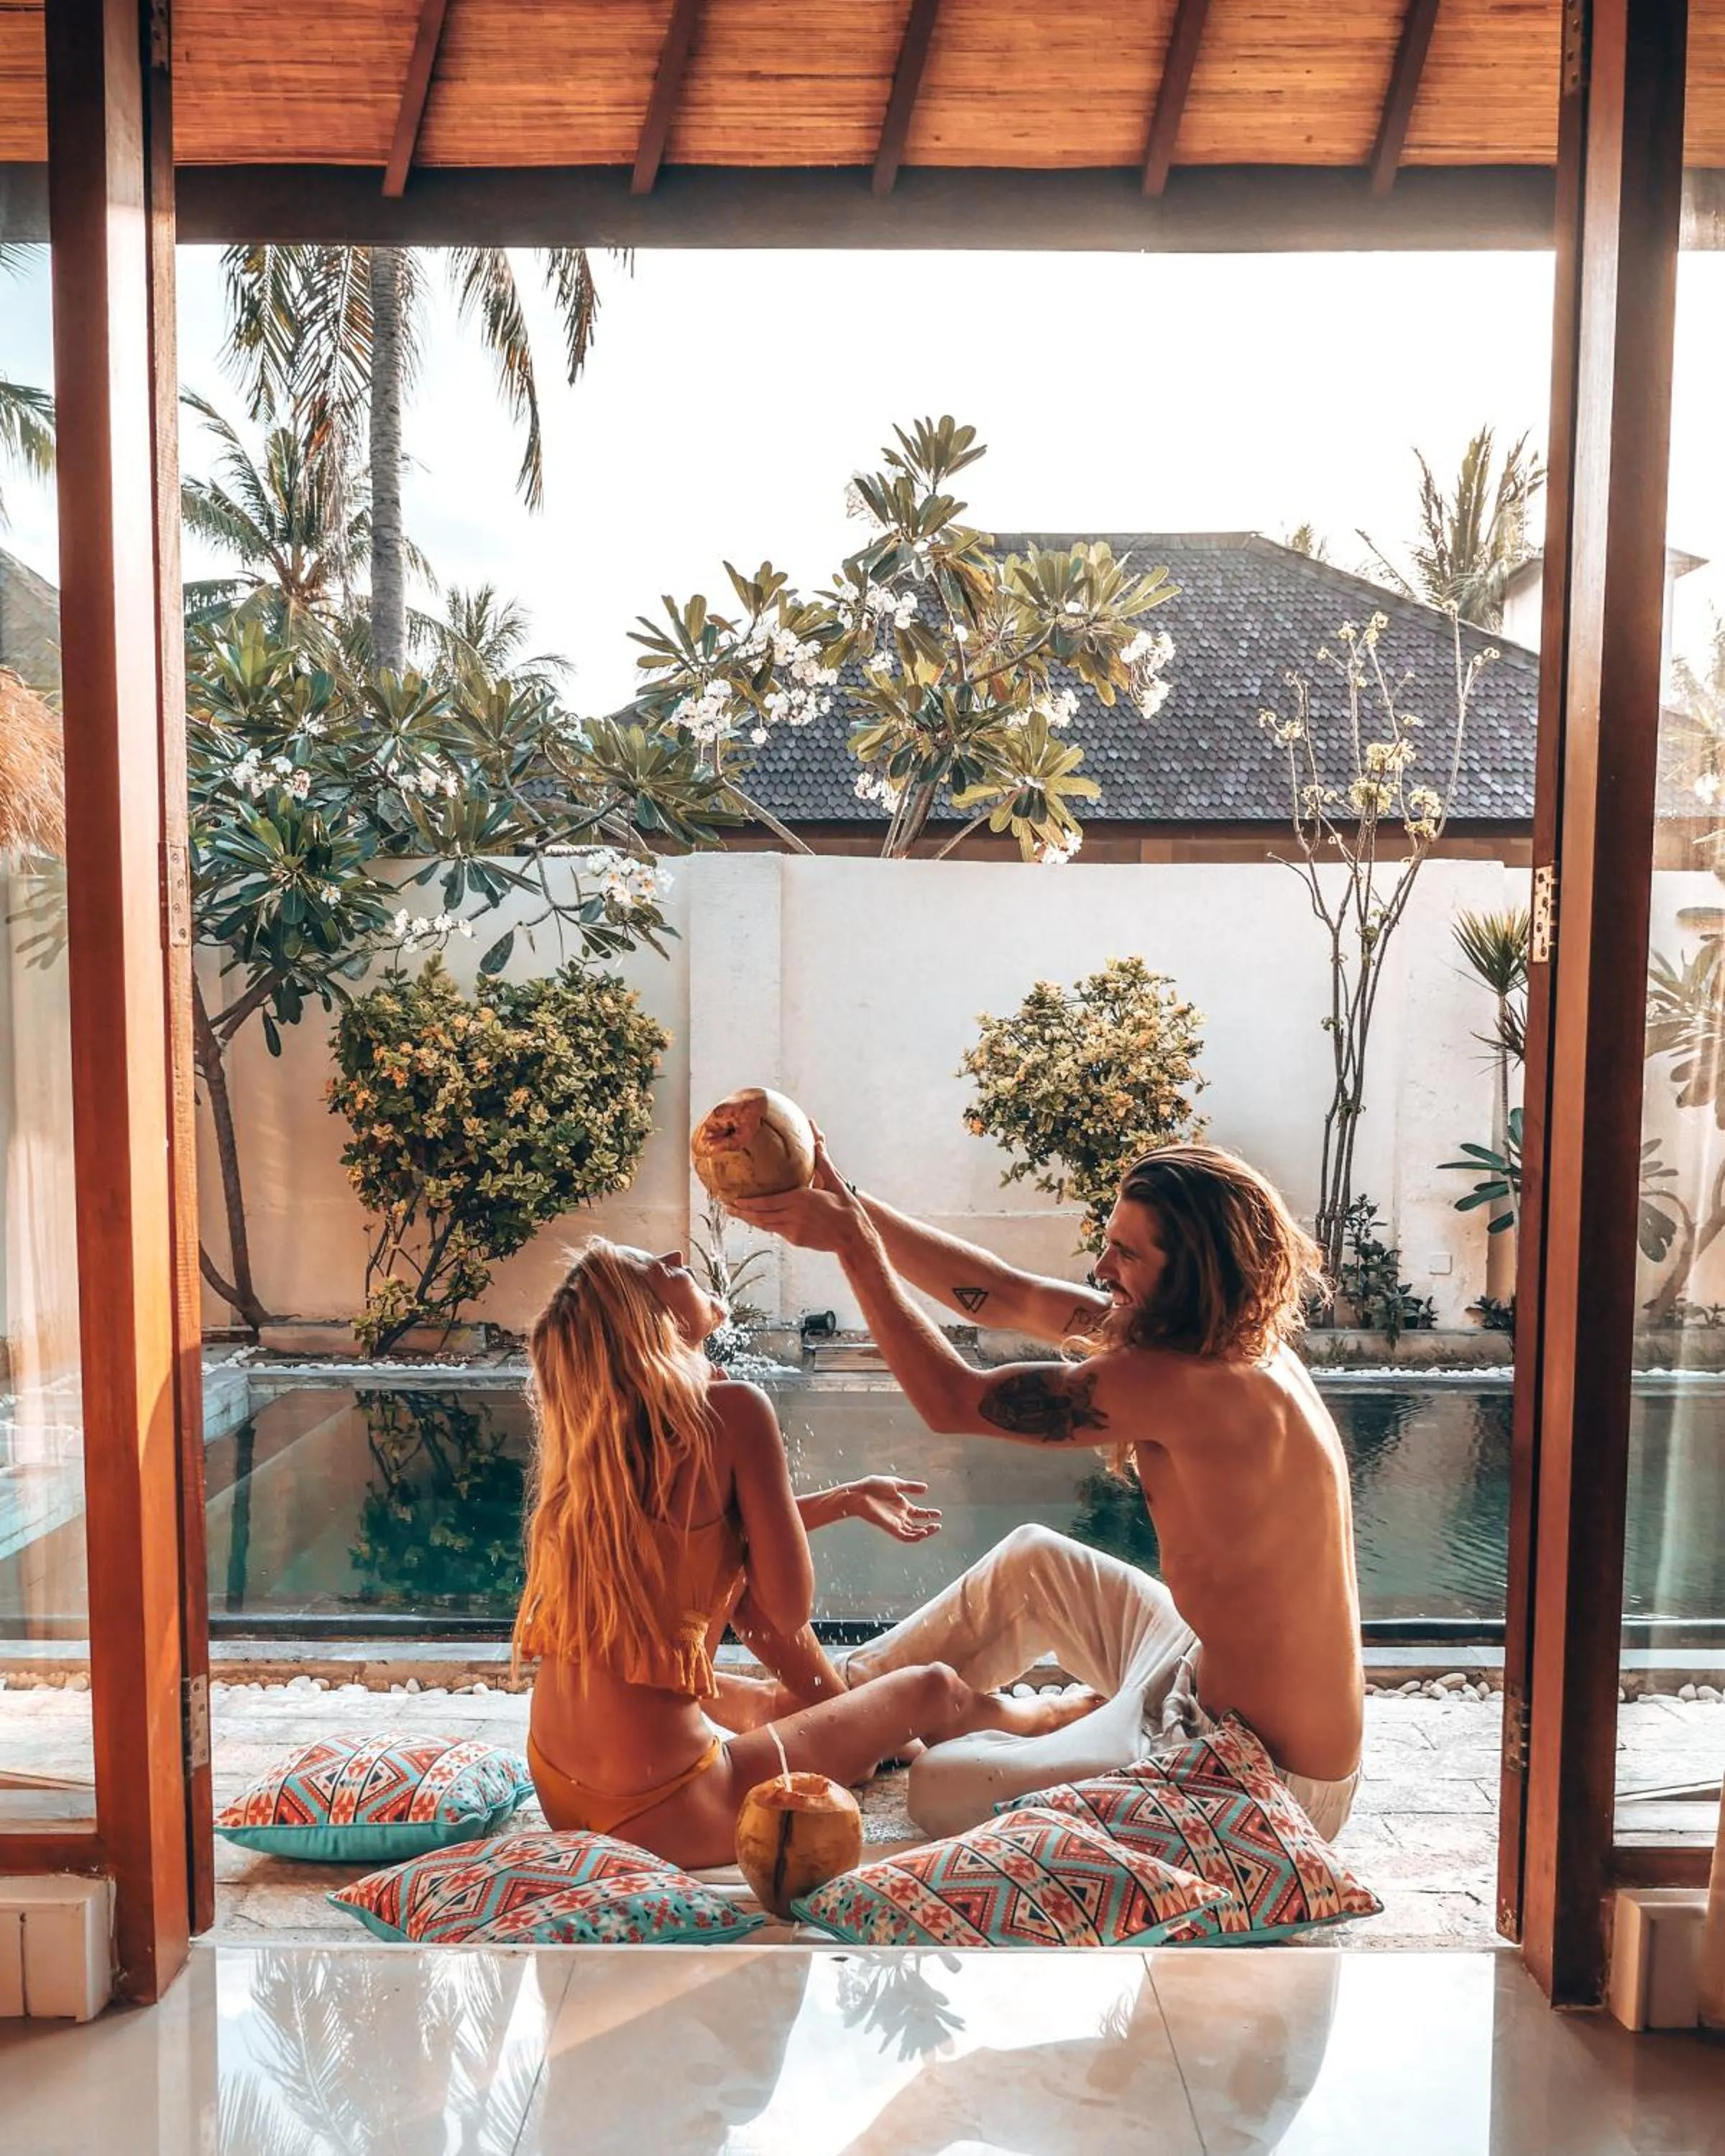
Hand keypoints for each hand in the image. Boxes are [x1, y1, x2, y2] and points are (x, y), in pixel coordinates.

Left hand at [731, 1138, 864, 1252]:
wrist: (854, 1237)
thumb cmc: (847, 1209)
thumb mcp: (836, 1183)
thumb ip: (823, 1163)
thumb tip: (816, 1142)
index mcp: (801, 1199)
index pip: (767, 1201)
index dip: (748, 1202)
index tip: (733, 1198)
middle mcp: (794, 1215)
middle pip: (761, 1215)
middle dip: (742, 1211)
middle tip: (726, 1206)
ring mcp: (793, 1230)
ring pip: (765, 1225)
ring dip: (749, 1219)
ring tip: (735, 1213)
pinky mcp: (796, 1240)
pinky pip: (775, 1230)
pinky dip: (763, 1225)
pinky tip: (756, 1220)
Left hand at [846, 1476, 940, 1542]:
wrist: (858, 1493)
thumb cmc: (873, 1486)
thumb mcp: (896, 1484)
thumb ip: (911, 1487)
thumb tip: (926, 1488)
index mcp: (901, 1505)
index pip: (918, 1513)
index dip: (929, 1514)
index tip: (939, 1514)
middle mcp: (899, 1516)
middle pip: (917, 1526)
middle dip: (929, 1527)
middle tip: (938, 1525)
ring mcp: (895, 1522)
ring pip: (913, 1533)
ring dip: (924, 1533)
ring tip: (935, 1528)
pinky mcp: (890, 1527)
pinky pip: (904, 1536)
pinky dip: (914, 1537)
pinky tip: (923, 1532)